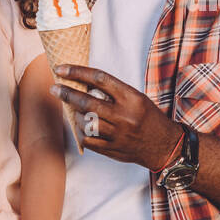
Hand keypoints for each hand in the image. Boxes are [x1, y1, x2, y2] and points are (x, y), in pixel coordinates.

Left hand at [50, 64, 181, 168]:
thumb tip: (83, 84)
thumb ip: (113, 93)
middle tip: (54, 88)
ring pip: (85, 122)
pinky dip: (82, 133)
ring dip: (77, 116)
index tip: (62, 69)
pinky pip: (88, 140)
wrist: (165, 146)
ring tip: (78, 112)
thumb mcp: (137, 98)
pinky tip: (84, 128)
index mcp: (132, 98)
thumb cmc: (148, 118)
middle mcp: (124, 115)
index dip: (78, 72)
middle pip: (87, 102)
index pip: (100, 79)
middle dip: (67, 94)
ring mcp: (118, 134)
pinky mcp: (113, 149)